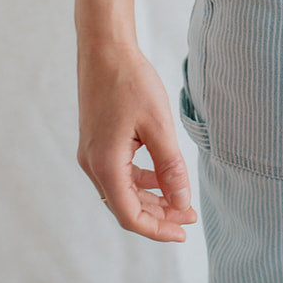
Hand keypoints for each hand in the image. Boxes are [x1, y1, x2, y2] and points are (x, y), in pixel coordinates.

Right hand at [76, 40, 198, 241]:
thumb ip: (170, 167)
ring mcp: (92, 154)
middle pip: (125, 207)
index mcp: (105, 164)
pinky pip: (119, 175)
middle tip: (190, 218)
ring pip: (123, 192)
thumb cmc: (131, 82)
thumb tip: (181, 202)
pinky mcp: (97, 143)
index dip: (158, 229)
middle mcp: (93, 165)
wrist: (104, 50)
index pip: (130, 215)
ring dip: (151, 200)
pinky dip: (141, 182)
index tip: (184, 232)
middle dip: (159, 216)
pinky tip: (163, 178)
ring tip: (181, 201)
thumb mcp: (158, 125)